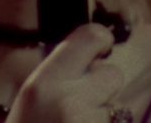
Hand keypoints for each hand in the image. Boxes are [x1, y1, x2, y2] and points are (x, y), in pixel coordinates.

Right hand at [6, 23, 122, 122]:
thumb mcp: (30, 99)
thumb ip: (59, 71)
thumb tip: (91, 52)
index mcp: (44, 84)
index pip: (91, 37)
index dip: (101, 39)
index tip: (101, 48)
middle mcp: (69, 101)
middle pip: (113, 73)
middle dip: (105, 87)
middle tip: (87, 102)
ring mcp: (89, 122)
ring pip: (119, 104)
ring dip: (106, 113)